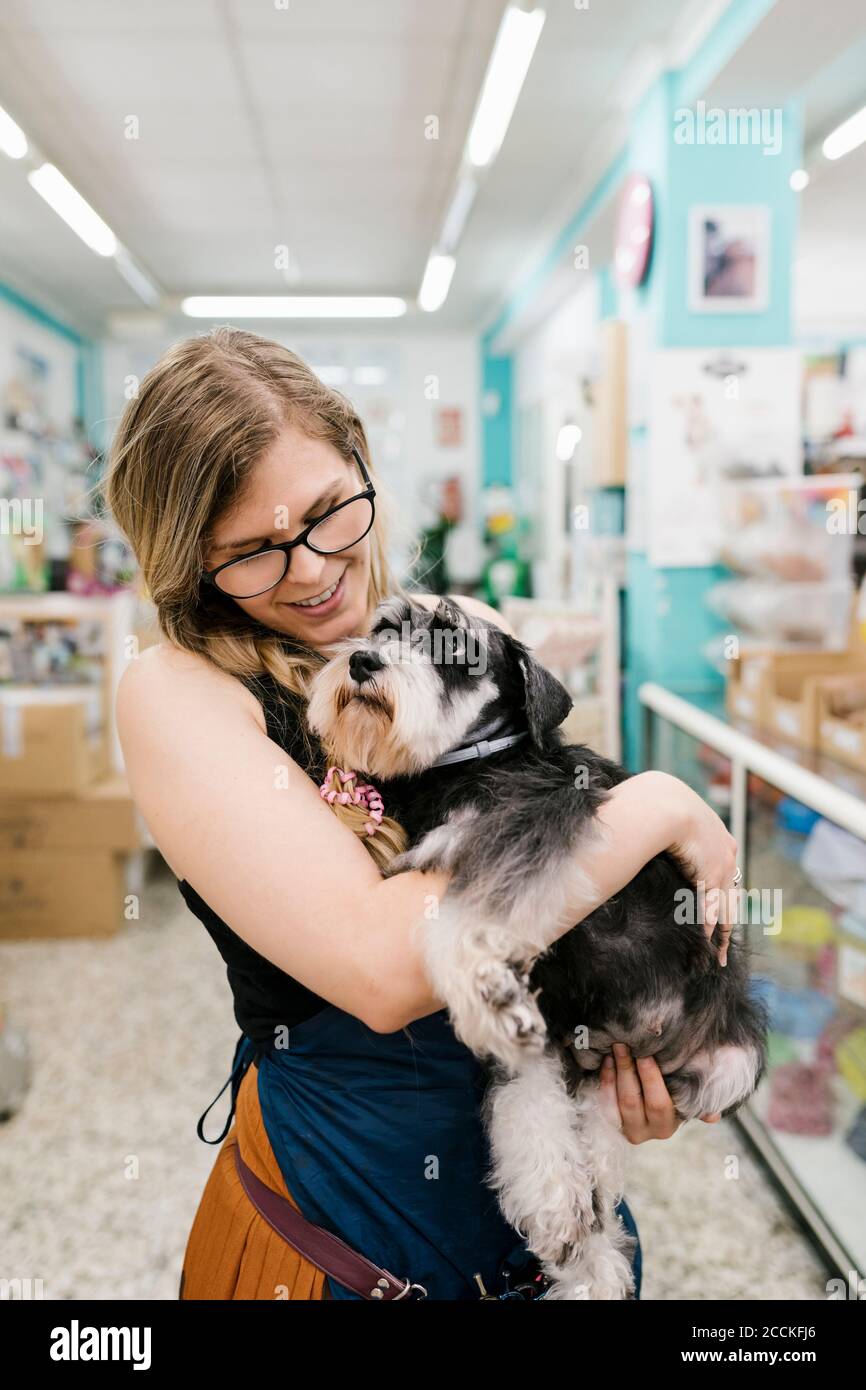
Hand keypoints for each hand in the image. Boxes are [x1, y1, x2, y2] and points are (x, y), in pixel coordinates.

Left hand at [600, 1045, 720, 1141]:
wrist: (646, 1102)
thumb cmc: (672, 1093)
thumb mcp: (685, 1097)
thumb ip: (698, 1102)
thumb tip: (713, 1116)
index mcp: (667, 1125)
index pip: (658, 1103)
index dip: (650, 1079)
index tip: (646, 1054)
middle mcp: (644, 1131)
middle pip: (632, 1101)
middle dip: (628, 1069)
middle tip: (625, 1044)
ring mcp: (624, 1127)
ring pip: (617, 1100)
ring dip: (615, 1071)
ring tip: (615, 1048)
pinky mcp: (609, 1121)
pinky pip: (603, 1100)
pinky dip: (605, 1079)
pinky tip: (606, 1060)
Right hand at [649, 771, 738, 964]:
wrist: (662, 803)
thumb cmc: (654, 800)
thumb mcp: (668, 813)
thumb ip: (663, 822)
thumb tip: (641, 815)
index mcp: (718, 833)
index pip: (724, 868)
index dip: (722, 888)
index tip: (720, 904)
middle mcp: (726, 853)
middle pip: (731, 892)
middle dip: (728, 916)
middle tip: (725, 941)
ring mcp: (721, 867)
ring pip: (726, 906)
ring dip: (722, 931)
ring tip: (719, 953)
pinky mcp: (711, 878)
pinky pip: (713, 910)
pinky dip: (710, 928)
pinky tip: (707, 944)